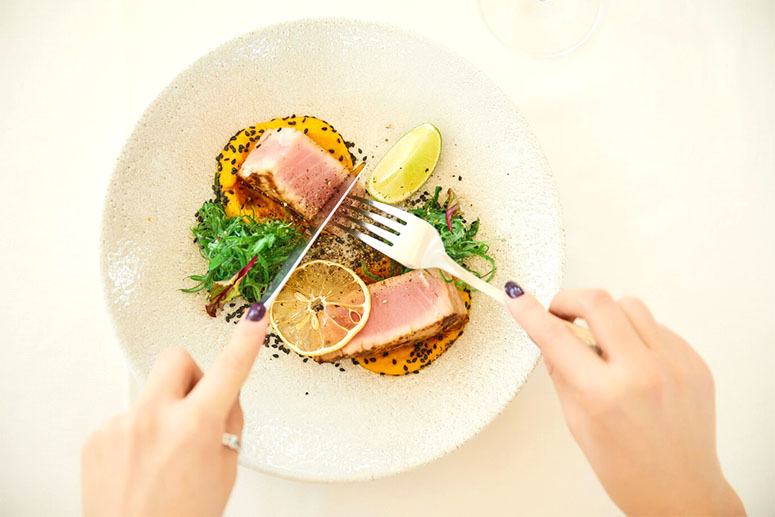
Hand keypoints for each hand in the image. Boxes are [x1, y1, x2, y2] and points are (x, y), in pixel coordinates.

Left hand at [82, 303, 267, 516]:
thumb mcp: (225, 471)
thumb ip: (226, 424)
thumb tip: (222, 394)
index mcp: (195, 427)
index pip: (229, 370)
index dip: (246, 340)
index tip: (255, 318)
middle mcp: (155, 418)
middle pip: (177, 359)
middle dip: (192, 374)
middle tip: (198, 405)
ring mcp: (121, 425)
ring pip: (152, 393)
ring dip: (165, 412)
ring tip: (164, 457)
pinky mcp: (97, 437)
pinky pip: (128, 417)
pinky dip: (140, 434)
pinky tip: (141, 466)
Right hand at [503, 284, 744, 515]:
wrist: (681, 492)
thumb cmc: (624, 467)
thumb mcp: (577, 422)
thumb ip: (562, 372)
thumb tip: (548, 333)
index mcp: (604, 394)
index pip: (556, 337)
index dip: (531, 312)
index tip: (517, 297)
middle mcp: (642, 373)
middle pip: (599, 302)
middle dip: (570, 299)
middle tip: (561, 313)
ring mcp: (674, 365)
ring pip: (631, 306)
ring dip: (608, 316)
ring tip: (604, 344)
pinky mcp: (695, 362)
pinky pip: (658, 328)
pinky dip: (637, 337)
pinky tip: (635, 365)